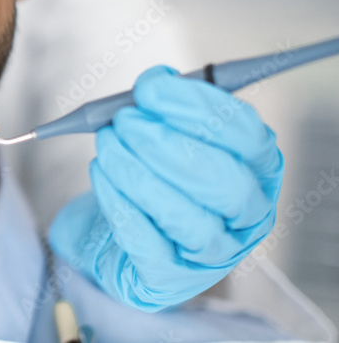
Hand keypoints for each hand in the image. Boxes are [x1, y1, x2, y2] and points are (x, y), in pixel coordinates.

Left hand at [49, 66, 282, 311]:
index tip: (150, 88)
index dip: (197, 107)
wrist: (121, 239)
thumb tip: (155, 82)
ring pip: (186, 216)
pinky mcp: (169, 277)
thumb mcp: (166, 137)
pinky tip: (102, 175)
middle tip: (125, 121)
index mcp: (257, 169)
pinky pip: (146, 241)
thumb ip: (166, 110)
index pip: (246, 135)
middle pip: (224, 182)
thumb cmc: (154, 178)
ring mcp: (212, 252)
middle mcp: (246, 215)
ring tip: (106, 144)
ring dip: (137, 172)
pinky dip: (119, 203)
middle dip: (168, 145)